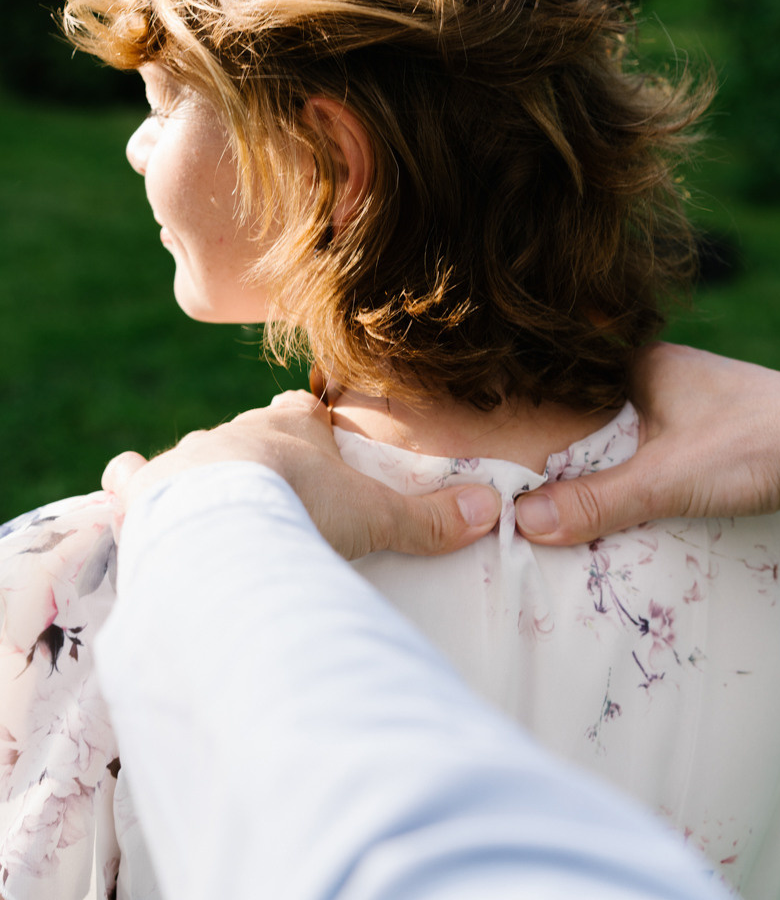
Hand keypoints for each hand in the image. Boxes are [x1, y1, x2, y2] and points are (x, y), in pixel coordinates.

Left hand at [103, 391, 500, 560]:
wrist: (226, 522)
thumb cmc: (306, 508)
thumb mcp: (375, 516)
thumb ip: (430, 518)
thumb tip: (492, 510)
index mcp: (291, 426)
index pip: (304, 412)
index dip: (312, 430)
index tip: (320, 447)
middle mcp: (237, 431)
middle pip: (253, 435)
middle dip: (263, 459)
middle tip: (280, 497)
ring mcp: (188, 457)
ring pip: (199, 456)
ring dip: (208, 477)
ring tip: (222, 510)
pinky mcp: (148, 488)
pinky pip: (133, 474)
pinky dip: (133, 482)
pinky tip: (133, 488)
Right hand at [515, 343, 779, 544]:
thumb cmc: (756, 443)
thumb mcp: (666, 478)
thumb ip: (597, 500)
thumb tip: (524, 522)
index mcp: (641, 363)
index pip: (568, 381)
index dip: (534, 411)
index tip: (501, 446)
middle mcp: (665, 374)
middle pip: (596, 411)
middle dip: (566, 446)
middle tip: (524, 484)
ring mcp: (694, 402)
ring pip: (630, 432)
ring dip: (606, 464)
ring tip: (565, 499)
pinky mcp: (719, 431)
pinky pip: (660, 449)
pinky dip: (640, 473)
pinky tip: (629, 500)